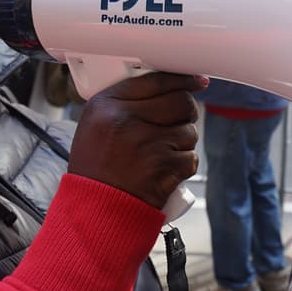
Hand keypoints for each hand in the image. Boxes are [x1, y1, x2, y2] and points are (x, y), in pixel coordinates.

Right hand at [68, 72, 205, 208]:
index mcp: (106, 105)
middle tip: (180, 122)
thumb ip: (123, 105)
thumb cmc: (95, 171)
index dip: (182, 80)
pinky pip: (190, 158)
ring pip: (189, 131)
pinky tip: (164, 172)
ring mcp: (147, 142)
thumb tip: (166, 90)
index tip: (197, 81)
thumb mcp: (94, 127)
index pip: (155, 80)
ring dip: (183, 144)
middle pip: (180, 101)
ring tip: (161, 156)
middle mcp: (126, 119)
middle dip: (187, 112)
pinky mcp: (164, 166)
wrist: (95, 211)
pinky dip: (183, 166)